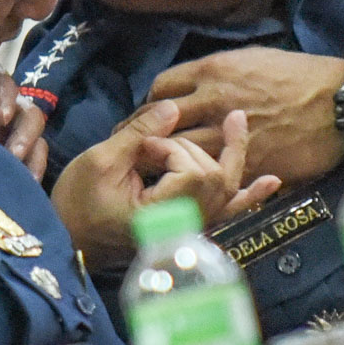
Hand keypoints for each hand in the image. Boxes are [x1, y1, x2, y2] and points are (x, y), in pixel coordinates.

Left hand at [0, 60, 47, 181]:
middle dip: (24, 134)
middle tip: (13, 155)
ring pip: (35, 140)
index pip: (2, 81)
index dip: (5, 98)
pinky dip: (28, 176)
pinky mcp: (8, 153)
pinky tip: (21, 192)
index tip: (0, 118)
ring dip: (31, 159)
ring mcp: (8, 130)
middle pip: (28, 113)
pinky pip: (28, 163)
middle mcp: (2, 103)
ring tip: (24, 179)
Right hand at [52, 101, 280, 270]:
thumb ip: (139, 134)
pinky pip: (228, 210)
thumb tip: (173, 106)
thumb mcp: (100, 162)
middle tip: (151, 146)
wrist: (72, 238)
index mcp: (160, 216)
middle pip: (215, 177)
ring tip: (236, 121)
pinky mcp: (191, 223)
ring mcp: (191, 226)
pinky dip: (250, 195)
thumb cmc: (77, 203)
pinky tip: (271, 181)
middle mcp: (183, 226)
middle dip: (188, 150)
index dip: (172, 150)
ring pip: (228, 188)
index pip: (192, 173)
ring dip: (234, 154)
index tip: (141, 149)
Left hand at [144, 47, 343, 185]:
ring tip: (154, 172)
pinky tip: (189, 187)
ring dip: (163, 163)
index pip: (160, 89)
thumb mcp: (251, 58)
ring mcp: (228, 135)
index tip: (147, 117)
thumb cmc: (299, 75)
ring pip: (178, 152)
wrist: (339, 102)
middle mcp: (213, 101)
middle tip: (135, 150)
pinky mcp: (246, 163)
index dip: (149, 106)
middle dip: (143, 137)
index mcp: (213, 72)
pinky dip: (196, 182)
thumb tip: (190, 86)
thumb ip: (215, 72)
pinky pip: (210, 174)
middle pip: (160, 123)